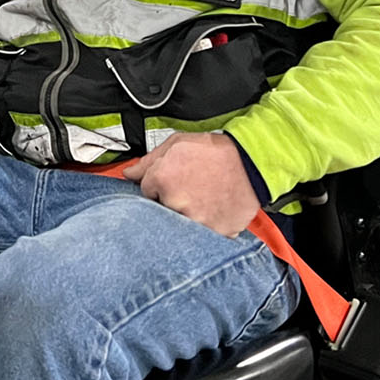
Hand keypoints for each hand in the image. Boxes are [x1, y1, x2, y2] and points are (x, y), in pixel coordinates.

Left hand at [121, 132, 260, 236]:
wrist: (251, 162)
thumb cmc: (215, 151)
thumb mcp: (177, 143)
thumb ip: (148, 161)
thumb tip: (128, 174)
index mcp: (162, 178)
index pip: (145, 191)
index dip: (159, 185)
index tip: (174, 181)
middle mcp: (175, 202)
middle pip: (161, 210)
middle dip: (171, 202)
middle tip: (190, 189)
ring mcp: (195, 220)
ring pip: (180, 225)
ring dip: (188, 215)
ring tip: (204, 198)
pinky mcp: (214, 233)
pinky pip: (202, 236)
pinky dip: (206, 225)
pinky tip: (214, 209)